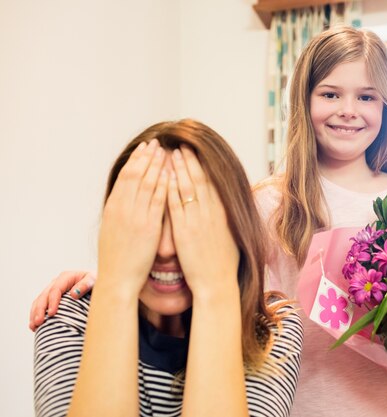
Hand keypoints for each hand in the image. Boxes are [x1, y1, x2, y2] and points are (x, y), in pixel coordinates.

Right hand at [29, 270, 95, 330]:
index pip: (55, 290)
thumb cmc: (97, 282)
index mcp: (66, 277)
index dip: (52, 302)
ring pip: (39, 301)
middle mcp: (57, 282)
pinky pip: (40, 305)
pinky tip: (34, 325)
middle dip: (40, 309)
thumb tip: (73, 294)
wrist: (98, 282)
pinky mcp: (52, 297)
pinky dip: (35, 314)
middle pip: (44, 296)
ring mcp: (53, 289)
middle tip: (39, 322)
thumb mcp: (95, 280)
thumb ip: (86, 284)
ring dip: (35, 313)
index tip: (52, 314)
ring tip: (34, 326)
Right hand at [97, 139, 167, 296]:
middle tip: (156, 142)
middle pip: (136, 174)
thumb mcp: (112, 229)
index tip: (145, 148)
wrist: (117, 279)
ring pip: (148, 184)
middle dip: (147, 157)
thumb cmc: (116, 258)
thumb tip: (125, 198)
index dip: (136, 160)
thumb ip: (120, 211)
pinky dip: (165, 185)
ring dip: (157, 165)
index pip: (126, 176)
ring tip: (166, 150)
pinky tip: (172, 174)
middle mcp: (123, 208)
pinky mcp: (149, 227)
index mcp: (113, 207)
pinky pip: (158, 201)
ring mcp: (136, 217)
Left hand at [167, 147, 239, 300]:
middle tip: (182, 145)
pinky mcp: (184, 231)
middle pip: (200, 180)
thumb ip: (225, 221)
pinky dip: (171, 189)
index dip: (204, 166)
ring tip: (170, 154)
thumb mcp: (231, 238)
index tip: (196, 153)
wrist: (217, 284)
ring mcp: (198, 221)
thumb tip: (224, 210)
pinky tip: (165, 177)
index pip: (213, 183)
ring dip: (179, 169)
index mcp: (223, 214)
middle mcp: (211, 214)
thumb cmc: (224, 265)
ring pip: (188, 188)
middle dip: (190, 161)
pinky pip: (176, 206)